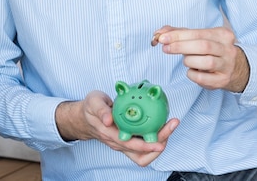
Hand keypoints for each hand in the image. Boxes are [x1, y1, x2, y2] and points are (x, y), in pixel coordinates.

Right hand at [55, 91, 179, 166]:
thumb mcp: (93, 102)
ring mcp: (123, 145)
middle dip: (160, 141)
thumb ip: (100, 109)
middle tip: (171, 125)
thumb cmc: (90, 109)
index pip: (131, 145)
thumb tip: (108, 119)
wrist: (85, 117)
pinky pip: (144, 147)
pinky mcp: (128, 142)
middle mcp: (118, 143)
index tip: (160, 141)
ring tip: (169, 126)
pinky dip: (155, 139)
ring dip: (160, 142)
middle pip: (142, 153)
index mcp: (110, 134)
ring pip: (145, 153)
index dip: (147, 146)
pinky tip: (161, 126)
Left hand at [152, 25, 248, 91]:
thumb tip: (160, 32)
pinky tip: (192, 71)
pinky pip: (202, 78)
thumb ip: (178, 33)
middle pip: (203, 46)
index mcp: (222, 35)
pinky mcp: (222, 80)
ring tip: (186, 61)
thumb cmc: (210, 50)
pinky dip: (192, 74)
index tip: (162, 38)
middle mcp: (228, 49)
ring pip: (206, 62)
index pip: (198, 33)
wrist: (232, 68)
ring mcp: (227, 65)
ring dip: (189, 61)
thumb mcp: (197, 38)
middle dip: (180, 46)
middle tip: (166, 48)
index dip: (179, 35)